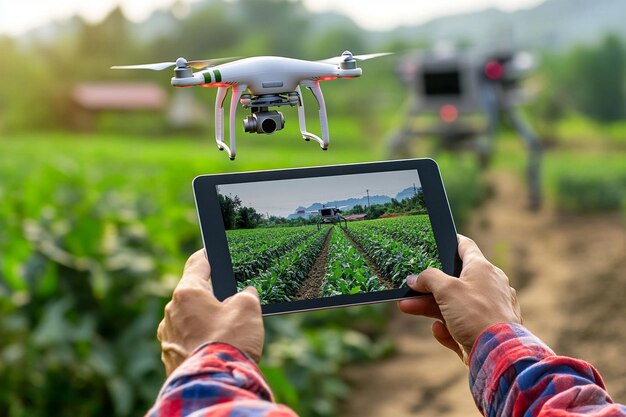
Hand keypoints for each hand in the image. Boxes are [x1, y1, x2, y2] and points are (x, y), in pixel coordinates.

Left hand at [157, 249, 264, 375]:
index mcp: (186, 293)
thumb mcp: (248, 309)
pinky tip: (217, 347)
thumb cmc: (230, 342)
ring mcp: (168, 337)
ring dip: (205, 320)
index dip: (208, 255)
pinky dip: (201, 340)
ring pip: (189, 319)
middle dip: (211, 295)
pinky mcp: (171, 358)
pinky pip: (187, 340)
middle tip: (231, 297)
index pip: (196, 264)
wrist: (214, 385)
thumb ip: (247, 294)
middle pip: (193, 294)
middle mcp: (170, 312)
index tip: (212, 250)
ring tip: (228, 329)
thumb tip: (244, 295)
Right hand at [398, 234, 521, 361]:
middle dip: (428, 285)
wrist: (498, 353)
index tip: (439, 238)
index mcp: (483, 269)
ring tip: (406, 307)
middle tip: (409, 286)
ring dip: (428, 306)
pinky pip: (459, 325)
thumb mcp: (447, 289)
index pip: (466, 248)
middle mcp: (488, 287)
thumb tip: (415, 278)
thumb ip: (428, 278)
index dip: (451, 241)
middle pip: (452, 280)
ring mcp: (487, 310)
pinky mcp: (483, 331)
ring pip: (452, 304)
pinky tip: (440, 330)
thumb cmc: (476, 314)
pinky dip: (447, 328)